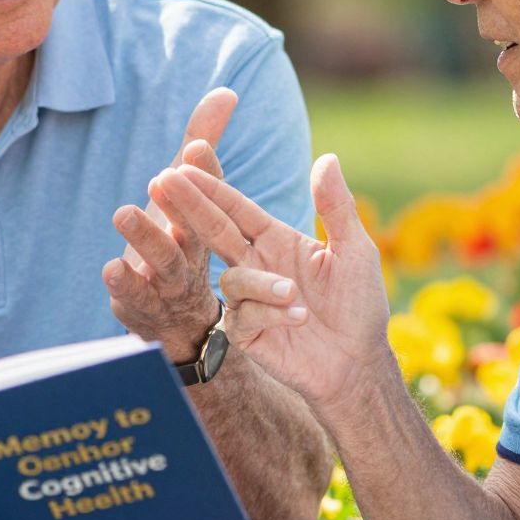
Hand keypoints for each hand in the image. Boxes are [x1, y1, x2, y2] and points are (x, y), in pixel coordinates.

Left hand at [103, 87, 235, 362]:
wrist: (178, 321)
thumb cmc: (180, 242)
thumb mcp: (189, 196)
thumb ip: (202, 145)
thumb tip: (226, 91)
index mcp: (208, 227)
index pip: (212, 198)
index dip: (207, 173)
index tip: (197, 147)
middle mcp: (195, 255)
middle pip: (193, 229)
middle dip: (181, 204)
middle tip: (163, 175)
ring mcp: (171, 285)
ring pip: (165, 263)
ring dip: (146, 238)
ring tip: (124, 212)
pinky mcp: (144, 308)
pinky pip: (136, 299)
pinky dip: (125, 285)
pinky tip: (110, 267)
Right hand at [150, 153, 395, 414]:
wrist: (359, 361)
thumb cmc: (359, 304)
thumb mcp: (355, 251)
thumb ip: (337, 208)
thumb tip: (327, 158)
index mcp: (275, 239)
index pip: (236, 209)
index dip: (211, 188)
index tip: (184, 167)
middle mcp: (256, 265)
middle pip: (214, 231)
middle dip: (190, 208)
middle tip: (161, 182)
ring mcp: (248, 300)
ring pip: (233, 279)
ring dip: (262, 284)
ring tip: (294, 293)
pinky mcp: (247, 333)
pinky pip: (244, 317)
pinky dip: (272, 313)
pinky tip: (299, 317)